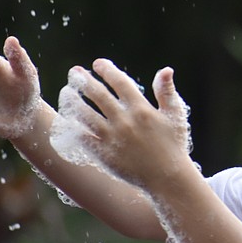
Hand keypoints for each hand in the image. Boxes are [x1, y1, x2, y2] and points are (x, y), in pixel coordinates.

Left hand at [50, 59, 192, 190]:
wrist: (167, 179)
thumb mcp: (175, 116)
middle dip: (84, 81)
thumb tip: (166, 69)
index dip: (107, 70)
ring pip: (85, 115)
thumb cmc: (174, 146)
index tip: (98, 64)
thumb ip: (167, 92)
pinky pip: (83, 138)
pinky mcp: (104, 155)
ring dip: (73, 101)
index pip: (120, 83)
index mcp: (142, 110)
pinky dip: (73, 127)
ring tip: (66, 92)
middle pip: (98, 96)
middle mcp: (125, 122)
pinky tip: (66, 119)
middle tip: (74, 72)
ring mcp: (112, 139)